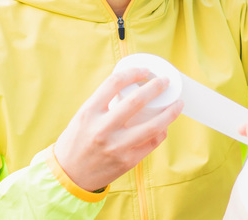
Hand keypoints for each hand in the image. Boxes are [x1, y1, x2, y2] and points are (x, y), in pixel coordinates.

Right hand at [54, 67, 182, 191]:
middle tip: (166, 81)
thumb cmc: (76, 142)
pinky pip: (151, 143)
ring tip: (178, 104)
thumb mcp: (83, 117)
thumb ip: (102, 103)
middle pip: (137, 101)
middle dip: (156, 87)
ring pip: (153, 126)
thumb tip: (130, 86)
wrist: (69, 176)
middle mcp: (102, 129)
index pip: (114, 83)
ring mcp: (116, 146)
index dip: (133, 72)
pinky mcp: (127, 162)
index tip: (145, 70)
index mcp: (89, 112)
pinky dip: (161, 132)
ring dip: (170, 112)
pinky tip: (164, 126)